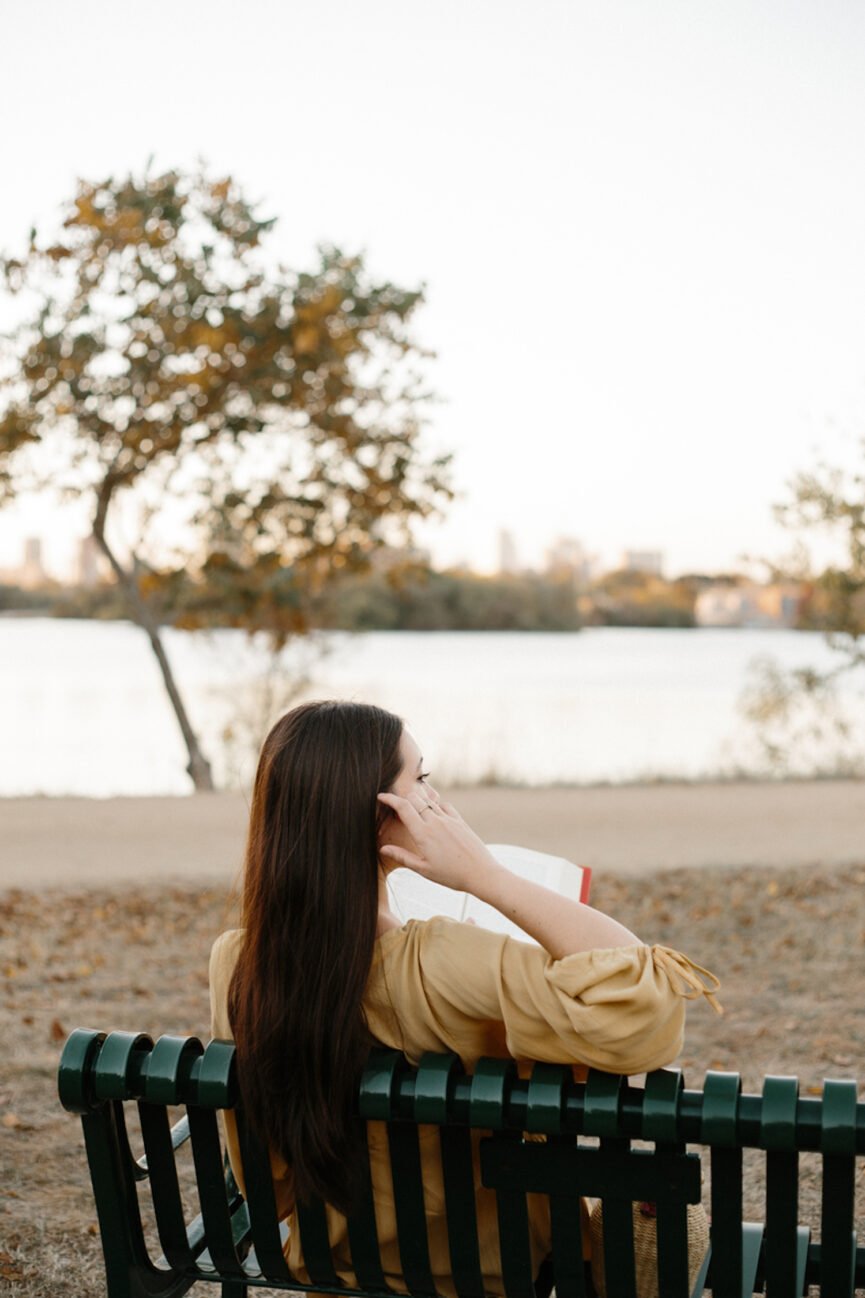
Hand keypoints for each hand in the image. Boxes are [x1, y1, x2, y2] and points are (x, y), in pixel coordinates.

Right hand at [376, 790, 501, 894]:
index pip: (403, 808)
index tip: (380, 796)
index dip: (390, 799)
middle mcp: (435, 822)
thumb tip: (383, 849)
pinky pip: (444, 805)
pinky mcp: (460, 821)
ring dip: (418, 800)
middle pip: (414, 799)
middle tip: (394, 803)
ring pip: (429, 800)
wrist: (481, 873)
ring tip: (411, 806)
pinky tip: (433, 811)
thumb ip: (402, 856)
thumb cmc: (451, 875)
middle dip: (402, 798)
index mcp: (423, 833)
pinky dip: (435, 804)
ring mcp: (449, 819)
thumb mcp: (423, 869)